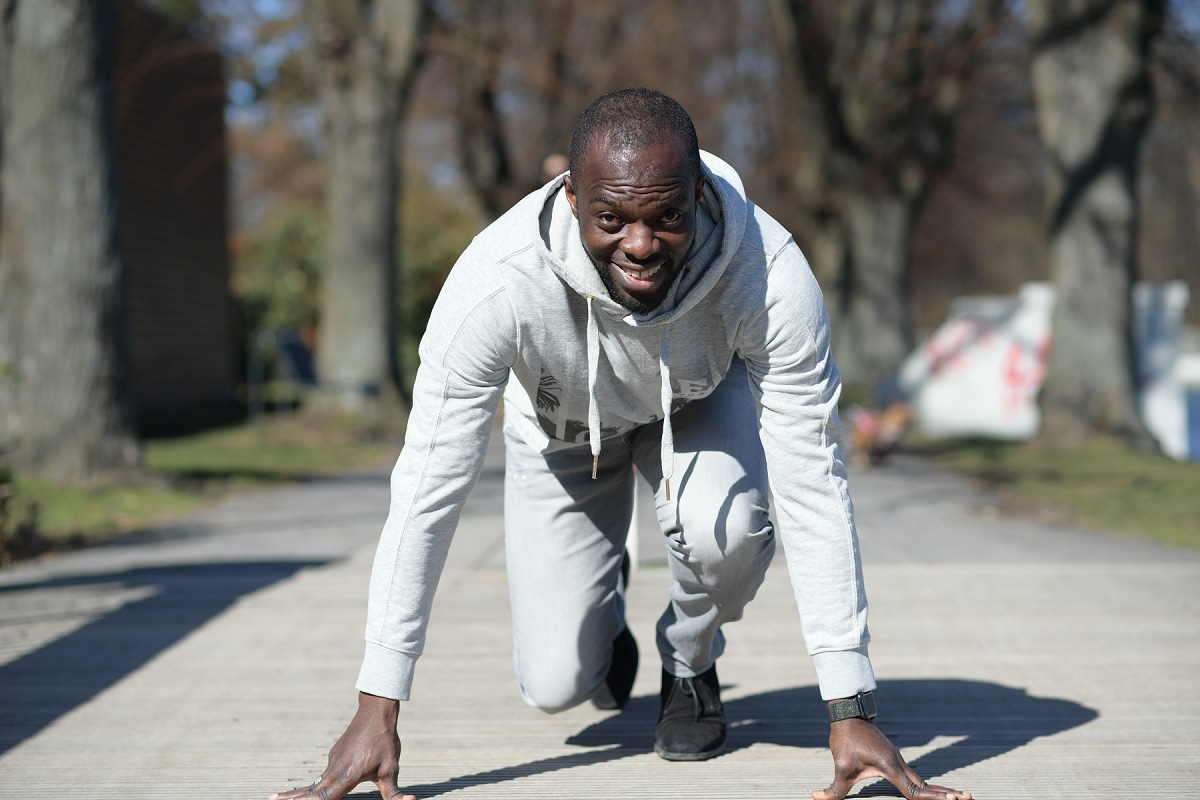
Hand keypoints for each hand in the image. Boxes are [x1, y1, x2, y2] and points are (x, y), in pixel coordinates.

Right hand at [270, 692, 414, 799]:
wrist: (376, 712)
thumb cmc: (385, 742)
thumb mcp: (392, 769)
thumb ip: (393, 792)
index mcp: (348, 775)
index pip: (324, 796)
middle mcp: (336, 769)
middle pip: (311, 789)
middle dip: (291, 798)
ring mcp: (333, 760)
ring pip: (314, 781)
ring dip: (298, 792)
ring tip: (278, 797)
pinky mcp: (335, 754)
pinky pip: (323, 773)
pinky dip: (311, 783)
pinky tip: (305, 789)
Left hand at [813, 718, 971, 799]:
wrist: (849, 714)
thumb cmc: (846, 739)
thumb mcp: (840, 766)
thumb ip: (834, 789)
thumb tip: (815, 798)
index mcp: (890, 766)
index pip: (915, 789)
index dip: (933, 798)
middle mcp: (899, 763)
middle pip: (926, 785)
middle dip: (946, 794)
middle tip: (968, 798)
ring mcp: (899, 761)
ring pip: (923, 780)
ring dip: (940, 790)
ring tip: (960, 797)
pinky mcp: (895, 759)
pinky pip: (915, 776)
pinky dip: (928, 785)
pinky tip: (937, 792)